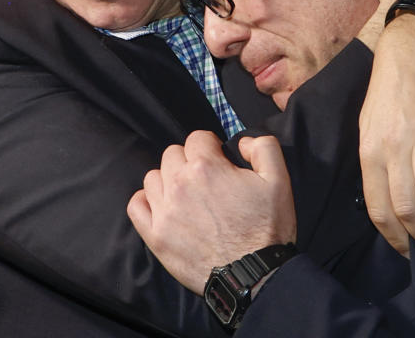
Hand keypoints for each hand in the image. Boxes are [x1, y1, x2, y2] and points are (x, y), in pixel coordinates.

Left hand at [127, 132, 296, 292]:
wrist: (253, 275)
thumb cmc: (267, 229)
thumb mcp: (279, 180)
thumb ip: (263, 147)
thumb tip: (242, 141)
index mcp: (207, 167)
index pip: (197, 138)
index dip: (211, 146)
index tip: (219, 160)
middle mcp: (180, 184)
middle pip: (172, 154)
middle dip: (189, 161)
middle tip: (206, 179)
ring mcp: (164, 211)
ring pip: (153, 177)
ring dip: (169, 180)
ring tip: (187, 194)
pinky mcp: (155, 236)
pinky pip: (136, 206)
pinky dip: (146, 202)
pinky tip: (164, 206)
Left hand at [359, 14, 414, 257]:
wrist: (414, 44)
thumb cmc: (391, 88)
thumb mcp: (369, 125)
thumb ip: (377, 161)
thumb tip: (387, 202)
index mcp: (371, 150)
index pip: (378, 206)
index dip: (395, 236)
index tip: (408, 251)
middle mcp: (394, 144)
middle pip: (406, 205)